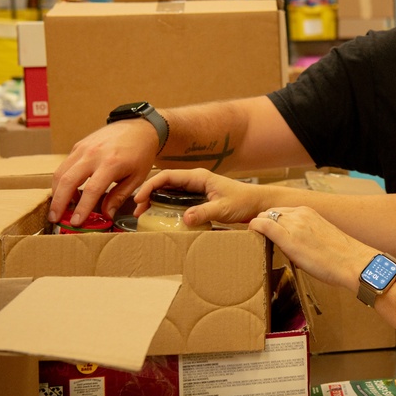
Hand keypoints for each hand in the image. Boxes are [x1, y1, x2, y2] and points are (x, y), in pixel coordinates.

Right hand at [50, 121, 158, 225]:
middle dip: (59, 203)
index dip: (82, 208)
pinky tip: (66, 192)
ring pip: (60, 172)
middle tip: (55, 219)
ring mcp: (83, 148)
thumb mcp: (137, 177)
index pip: (92, 190)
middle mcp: (94, 154)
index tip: (76, 222)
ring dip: (56, 193)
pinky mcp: (78, 146)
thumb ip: (119, 196)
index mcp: (111, 163)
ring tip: (58, 209)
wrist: (139, 128)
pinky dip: (61, 180)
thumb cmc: (140, 154)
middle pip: (68, 181)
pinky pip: (64, 165)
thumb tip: (106, 215)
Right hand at [133, 168, 264, 226]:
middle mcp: (195, 180)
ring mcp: (197, 188)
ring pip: (170, 191)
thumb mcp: (224, 208)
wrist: (258, 203)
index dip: (150, 185)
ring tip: (144, 214)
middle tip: (137, 211)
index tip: (138, 199)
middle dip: (148, 194)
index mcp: (198, 177)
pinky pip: (178, 199)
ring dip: (156, 200)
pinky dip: (167, 205)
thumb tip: (185, 219)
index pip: (167, 176)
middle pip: (165, 183)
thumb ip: (205, 213)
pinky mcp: (200, 197)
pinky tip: (161, 216)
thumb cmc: (244, 201)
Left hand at [250, 207, 373, 289]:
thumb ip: (305, 234)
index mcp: (309, 212)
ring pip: (264, 217)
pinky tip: (250, 235)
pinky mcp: (288, 237)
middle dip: (261, 223)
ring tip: (253, 241)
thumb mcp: (321, 236)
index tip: (266, 234)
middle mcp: (300, 213)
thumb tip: (294, 245)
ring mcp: (293, 224)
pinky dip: (253, 228)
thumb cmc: (341, 256)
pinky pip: (263, 226)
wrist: (353, 262)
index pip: (280, 212)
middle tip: (257, 238)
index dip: (270, 222)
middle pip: (269, 213)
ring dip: (257, 227)